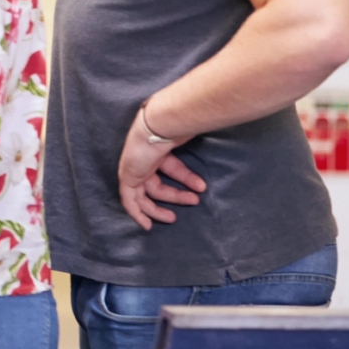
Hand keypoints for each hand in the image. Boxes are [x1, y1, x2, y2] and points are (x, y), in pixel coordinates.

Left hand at [117, 110, 206, 230]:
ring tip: (172, 219)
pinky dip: (136, 213)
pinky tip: (146, 225)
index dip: (185, 178)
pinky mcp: (127, 177)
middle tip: (194, 201)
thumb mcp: (191, 136)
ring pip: (144, 195)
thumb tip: (221, 123)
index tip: (200, 188)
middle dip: (175, 195)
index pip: (170, 167)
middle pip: (157, 183)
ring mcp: (132, 167)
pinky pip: (129, 200)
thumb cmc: (177, 127)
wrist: (160, 125)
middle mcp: (142, 158)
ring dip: (157, 209)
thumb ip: (201, 136)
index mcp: (156, 148)